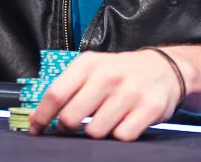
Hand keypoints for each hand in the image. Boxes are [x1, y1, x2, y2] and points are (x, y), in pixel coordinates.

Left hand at [29, 49, 185, 140]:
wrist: (164, 68)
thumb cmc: (121, 72)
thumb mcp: (94, 69)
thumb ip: (68, 88)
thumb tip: (38, 118)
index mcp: (89, 64)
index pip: (55, 94)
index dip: (42, 117)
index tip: (36, 130)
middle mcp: (108, 76)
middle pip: (71, 118)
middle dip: (67, 129)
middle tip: (73, 128)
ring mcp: (129, 93)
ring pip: (95, 132)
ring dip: (95, 133)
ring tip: (103, 121)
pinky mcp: (149, 109)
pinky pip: (121, 137)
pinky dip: (119, 135)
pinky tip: (123, 123)